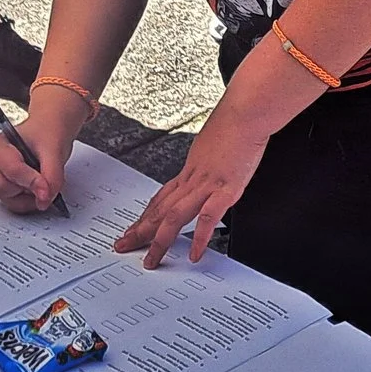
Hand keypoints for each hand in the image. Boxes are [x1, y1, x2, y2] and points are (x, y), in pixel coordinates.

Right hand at [0, 102, 79, 213]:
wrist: (50, 132)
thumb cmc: (46, 132)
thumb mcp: (54, 149)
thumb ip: (51, 175)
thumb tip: (44, 199)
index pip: (11, 169)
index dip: (31, 180)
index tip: (46, 188)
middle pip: (1, 188)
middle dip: (26, 189)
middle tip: (44, 183)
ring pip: (8, 201)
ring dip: (29, 198)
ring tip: (43, 183)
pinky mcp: (7, 191)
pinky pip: (15, 205)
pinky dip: (30, 202)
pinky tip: (39, 190)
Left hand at [114, 112, 268, 267]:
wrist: (245, 112)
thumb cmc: (234, 124)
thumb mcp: (213, 145)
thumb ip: (209, 162)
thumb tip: (209, 170)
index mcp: (190, 170)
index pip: (161, 198)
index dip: (145, 216)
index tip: (133, 229)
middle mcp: (193, 179)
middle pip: (160, 210)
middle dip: (140, 231)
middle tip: (124, 246)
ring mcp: (207, 184)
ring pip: (175, 216)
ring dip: (160, 240)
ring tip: (151, 259)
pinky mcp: (225, 188)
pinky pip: (208, 217)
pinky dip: (200, 238)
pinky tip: (194, 254)